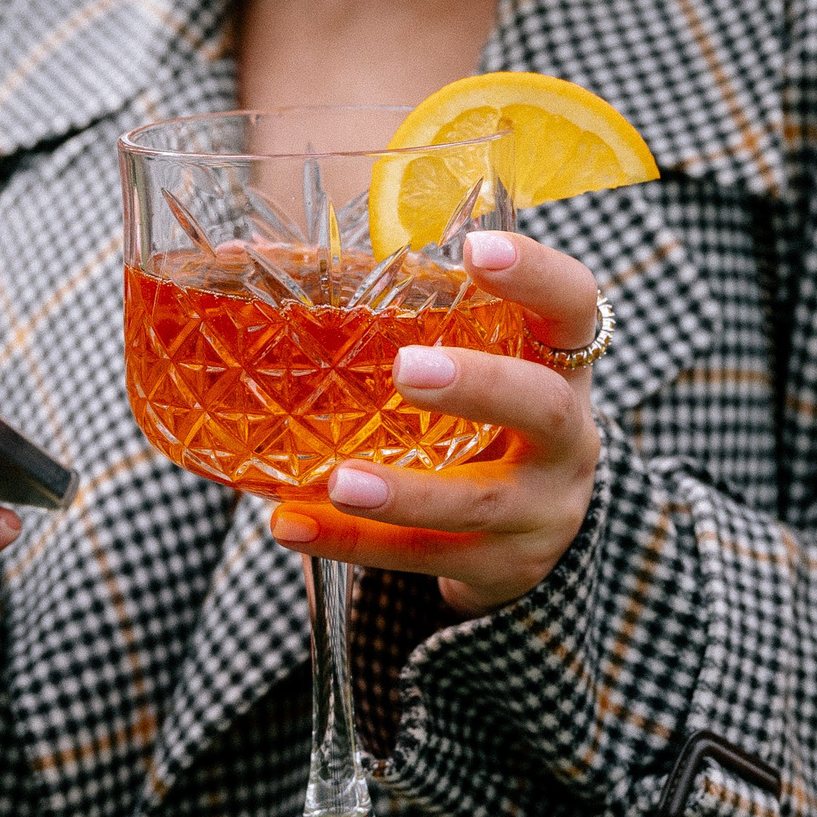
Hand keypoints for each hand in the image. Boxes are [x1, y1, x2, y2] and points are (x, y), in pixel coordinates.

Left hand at [271, 230, 603, 616]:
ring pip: (479, 503)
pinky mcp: (500, 567)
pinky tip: (292, 525)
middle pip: (541, 407)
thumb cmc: (486, 415)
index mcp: (560, 363)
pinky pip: (424, 558)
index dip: (536, 274)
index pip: (571, 303)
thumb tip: (245, 254)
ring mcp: (540, 509)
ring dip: (406, 493)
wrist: (533, 531)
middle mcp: (567, 435)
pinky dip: (353, 543)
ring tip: (339, 480)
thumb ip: (410, 314)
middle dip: (477, 386)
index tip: (477, 249)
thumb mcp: (485, 361)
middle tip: (405, 370)